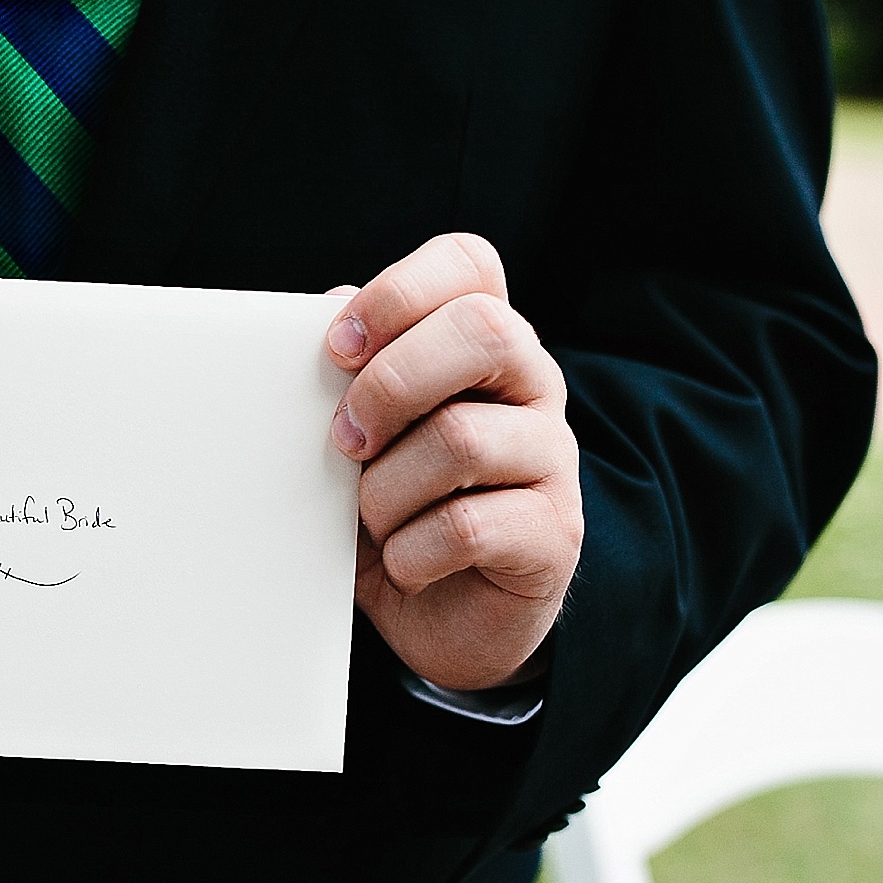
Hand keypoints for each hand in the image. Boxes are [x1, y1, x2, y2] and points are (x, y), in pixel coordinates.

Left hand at [327, 233, 583, 693]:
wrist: (442, 617)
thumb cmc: (399, 508)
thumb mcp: (364, 435)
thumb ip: (352, 372)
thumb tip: (328, 308)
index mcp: (485, 343)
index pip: (469, 265)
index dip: (401, 290)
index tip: (339, 346)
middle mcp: (533, 385)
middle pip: (484, 331)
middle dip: (392, 384)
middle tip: (347, 438)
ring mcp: (553, 458)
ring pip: (464, 438)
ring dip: (387, 488)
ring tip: (372, 520)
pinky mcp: (554, 534)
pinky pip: (470, 526)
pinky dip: (411, 552)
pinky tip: (406, 564)